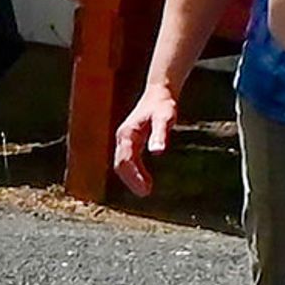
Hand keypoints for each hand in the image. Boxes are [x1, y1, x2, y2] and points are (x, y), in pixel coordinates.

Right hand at [111, 81, 178, 195]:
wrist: (159, 92)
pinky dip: (134, 173)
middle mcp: (122, 138)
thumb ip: (160, 134)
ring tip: (147, 190)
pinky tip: (146, 180)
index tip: (145, 189)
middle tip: (146, 193)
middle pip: (120, 165)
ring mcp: (125, 141)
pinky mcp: (130, 142)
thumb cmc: (163, 104)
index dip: (134, 177)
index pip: (125, 161)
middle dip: (131, 181)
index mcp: (127, 134)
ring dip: (132, 179)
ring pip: (122, 164)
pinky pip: (127, 161)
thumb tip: (158, 152)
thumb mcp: (164, 118)